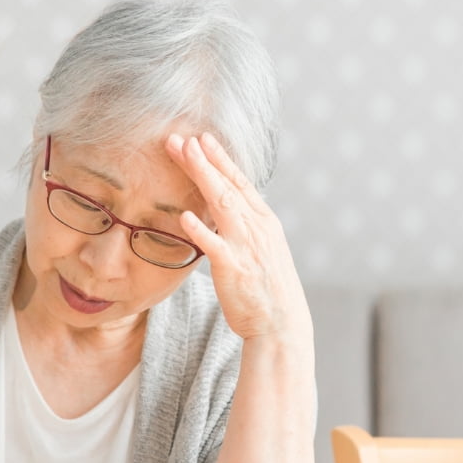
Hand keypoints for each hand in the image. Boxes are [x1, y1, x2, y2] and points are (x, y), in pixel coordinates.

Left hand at [166, 132, 312, 346]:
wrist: (281, 324)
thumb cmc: (268, 290)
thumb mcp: (262, 251)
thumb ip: (245, 229)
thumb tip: (227, 213)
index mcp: (264, 222)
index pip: (239, 182)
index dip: (220, 159)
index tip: (202, 138)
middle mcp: (257, 228)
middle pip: (226, 186)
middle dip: (203, 159)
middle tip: (181, 138)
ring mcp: (246, 246)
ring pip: (221, 204)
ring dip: (202, 177)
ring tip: (184, 155)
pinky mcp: (234, 268)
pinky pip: (214, 245)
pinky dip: (200, 229)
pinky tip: (183, 216)